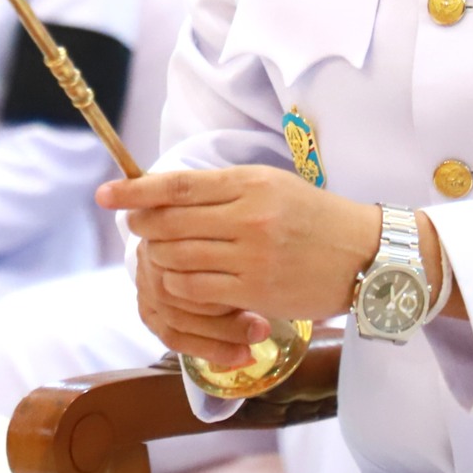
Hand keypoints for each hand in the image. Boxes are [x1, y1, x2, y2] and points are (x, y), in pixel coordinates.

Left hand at [100, 166, 381, 361]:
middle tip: (133, 226)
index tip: (106, 194)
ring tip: (156, 254)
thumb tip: (166, 191)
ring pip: (178, 256)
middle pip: (170, 222)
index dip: (136, 190)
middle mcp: (249, 215)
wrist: (366, 255)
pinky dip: (178, 285)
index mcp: (251, 181)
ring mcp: (252, 255)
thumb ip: (223, 189)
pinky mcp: (256, 290)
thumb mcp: (272, 185)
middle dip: (142, 226)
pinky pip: (197, 290)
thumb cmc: (315, 218)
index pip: (178, 185)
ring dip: (157, 257)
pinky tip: (178, 280)